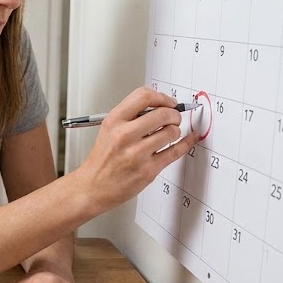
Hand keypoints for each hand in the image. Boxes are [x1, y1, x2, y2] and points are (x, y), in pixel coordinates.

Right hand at [76, 87, 199, 207]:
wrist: (92, 187)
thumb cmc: (102, 160)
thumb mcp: (108, 130)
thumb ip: (130, 116)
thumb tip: (159, 106)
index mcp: (114, 121)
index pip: (144, 96)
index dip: (162, 97)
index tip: (168, 102)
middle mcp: (125, 135)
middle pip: (163, 113)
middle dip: (174, 114)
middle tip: (174, 117)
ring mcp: (137, 154)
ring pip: (172, 132)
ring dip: (175, 130)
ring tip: (170, 133)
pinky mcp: (148, 170)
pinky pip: (175, 151)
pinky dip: (186, 143)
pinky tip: (189, 139)